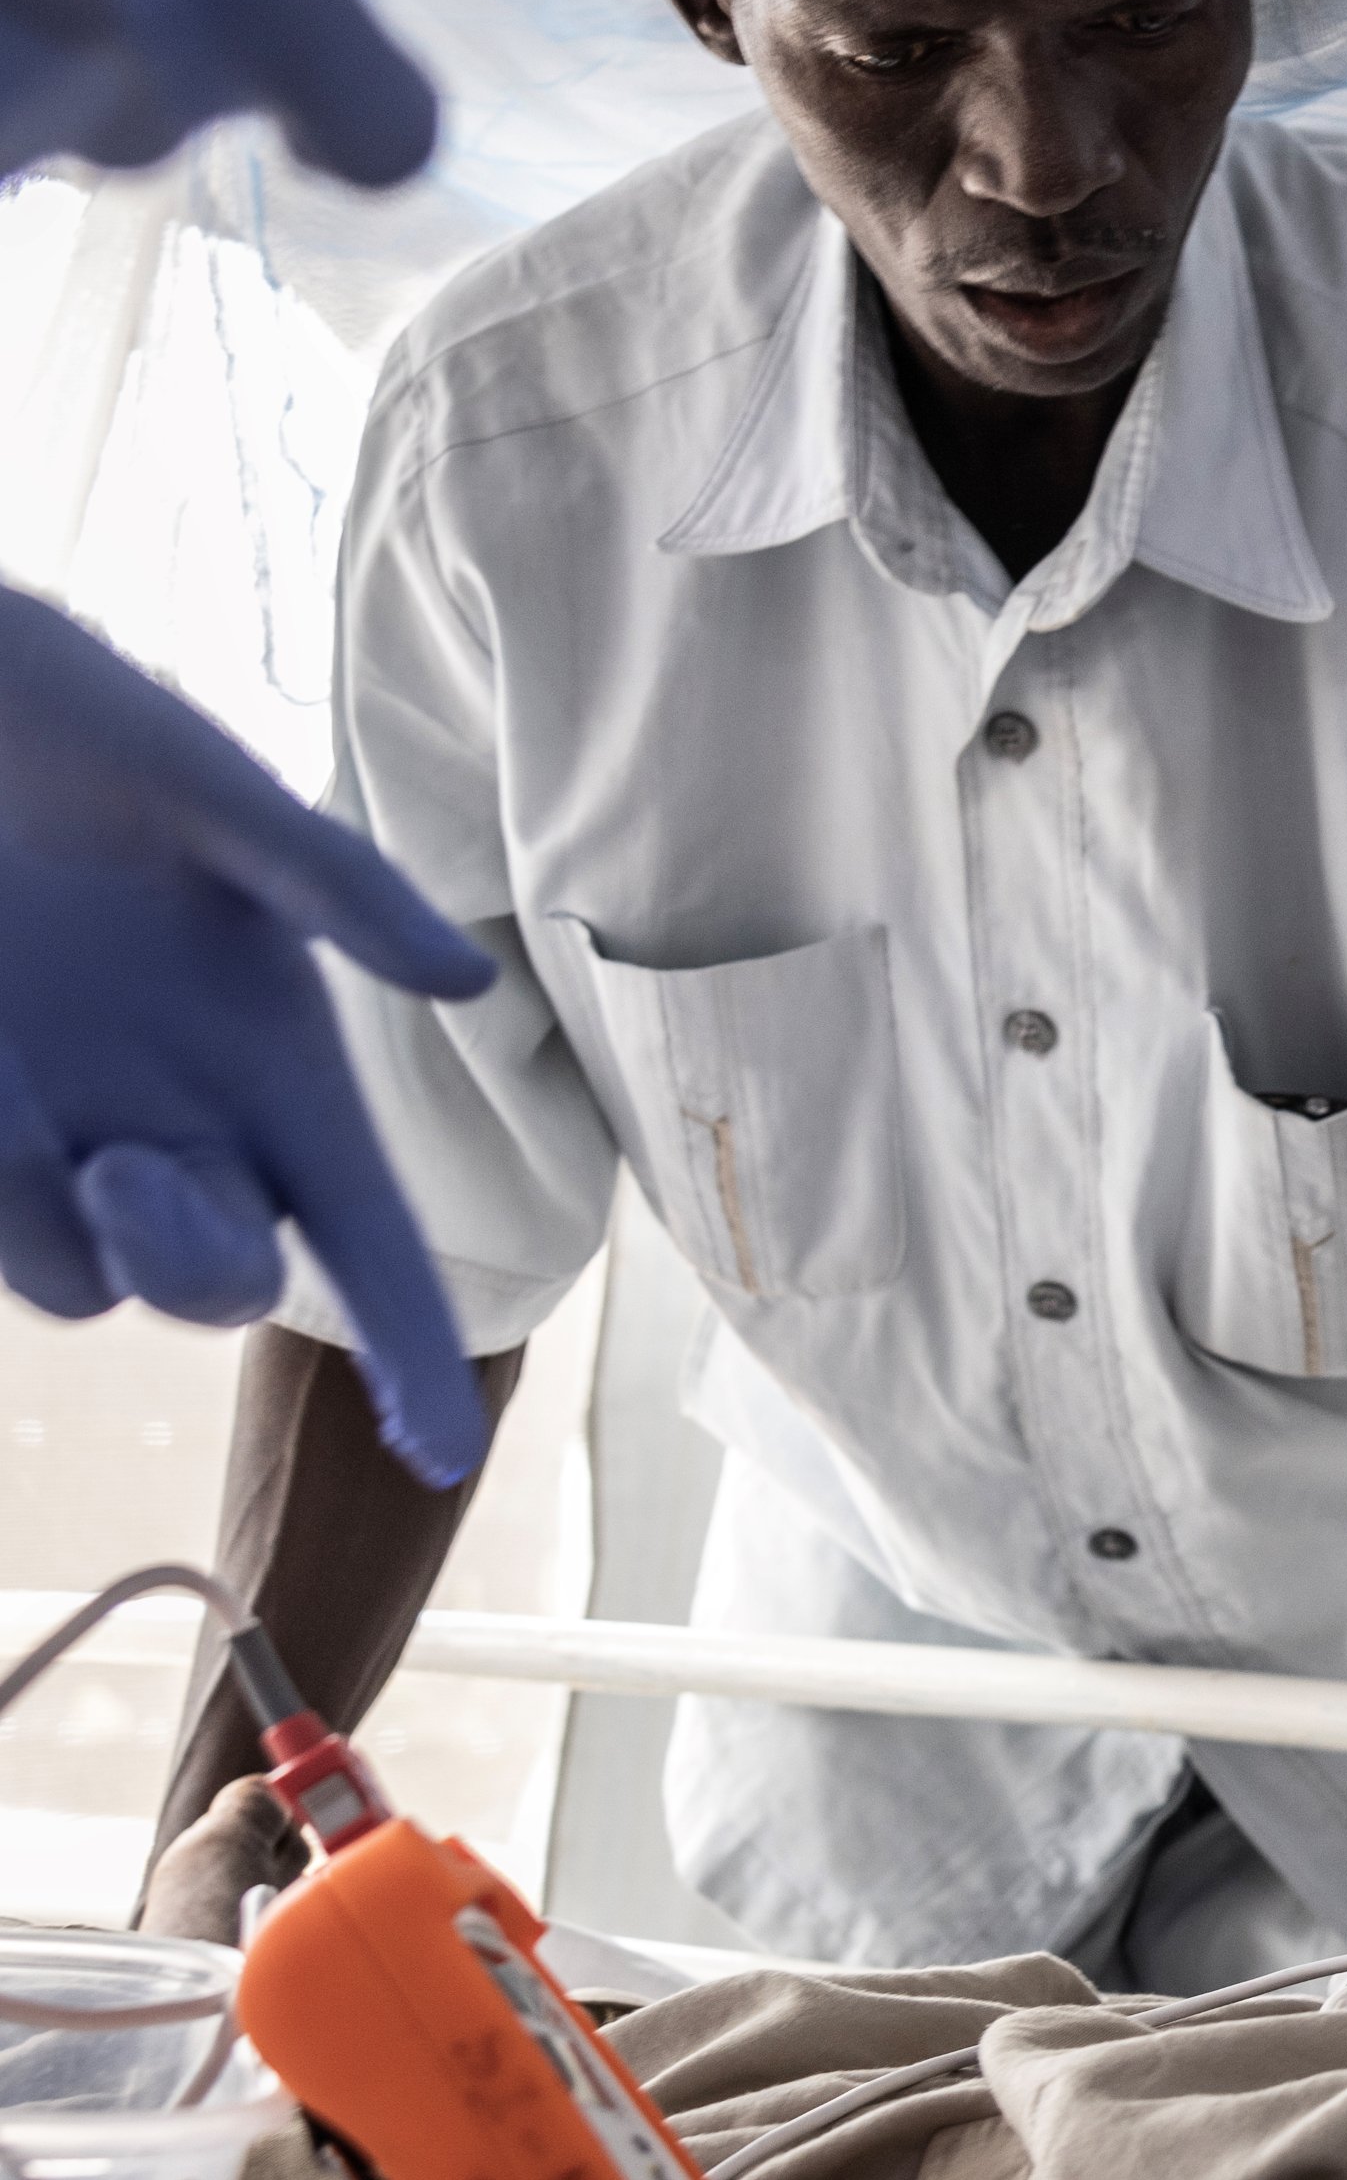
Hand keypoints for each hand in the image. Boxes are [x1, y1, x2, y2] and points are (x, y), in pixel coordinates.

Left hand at [0, 591, 495, 1480]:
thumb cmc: (55, 723)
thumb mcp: (205, 791)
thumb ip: (332, 884)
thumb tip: (467, 987)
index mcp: (276, 1052)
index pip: (372, 1231)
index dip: (409, 1343)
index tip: (440, 1455)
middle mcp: (182, 1113)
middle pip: (232, 1277)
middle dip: (197, 1262)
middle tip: (119, 1167)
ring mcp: (63, 1130)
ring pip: (96, 1282)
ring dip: (93, 1247)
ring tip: (53, 1132)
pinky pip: (3, 1238)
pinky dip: (8, 1205)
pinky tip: (6, 1106)